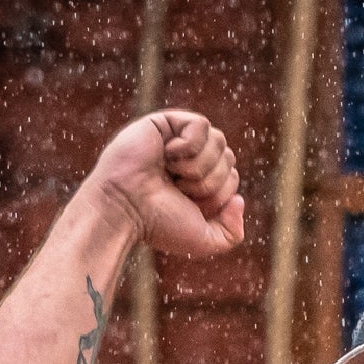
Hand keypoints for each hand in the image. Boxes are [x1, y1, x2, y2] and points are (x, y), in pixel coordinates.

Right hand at [82, 111, 244, 256]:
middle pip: (229, 158)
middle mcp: (190, 159)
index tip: (190, 203)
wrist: (125, 208)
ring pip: (219, 140)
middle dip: (210, 181)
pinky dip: (189, 145)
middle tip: (179, 189)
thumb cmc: (158, 224)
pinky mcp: (165, 122)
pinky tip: (166, 155)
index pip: (233, 177)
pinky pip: (201, 124)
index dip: (218, 194)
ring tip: (171, 174)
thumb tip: (239, 200)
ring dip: (198, 166)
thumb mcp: (205, 241)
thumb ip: (232, 233)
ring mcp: (177, 139)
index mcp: (200, 182)